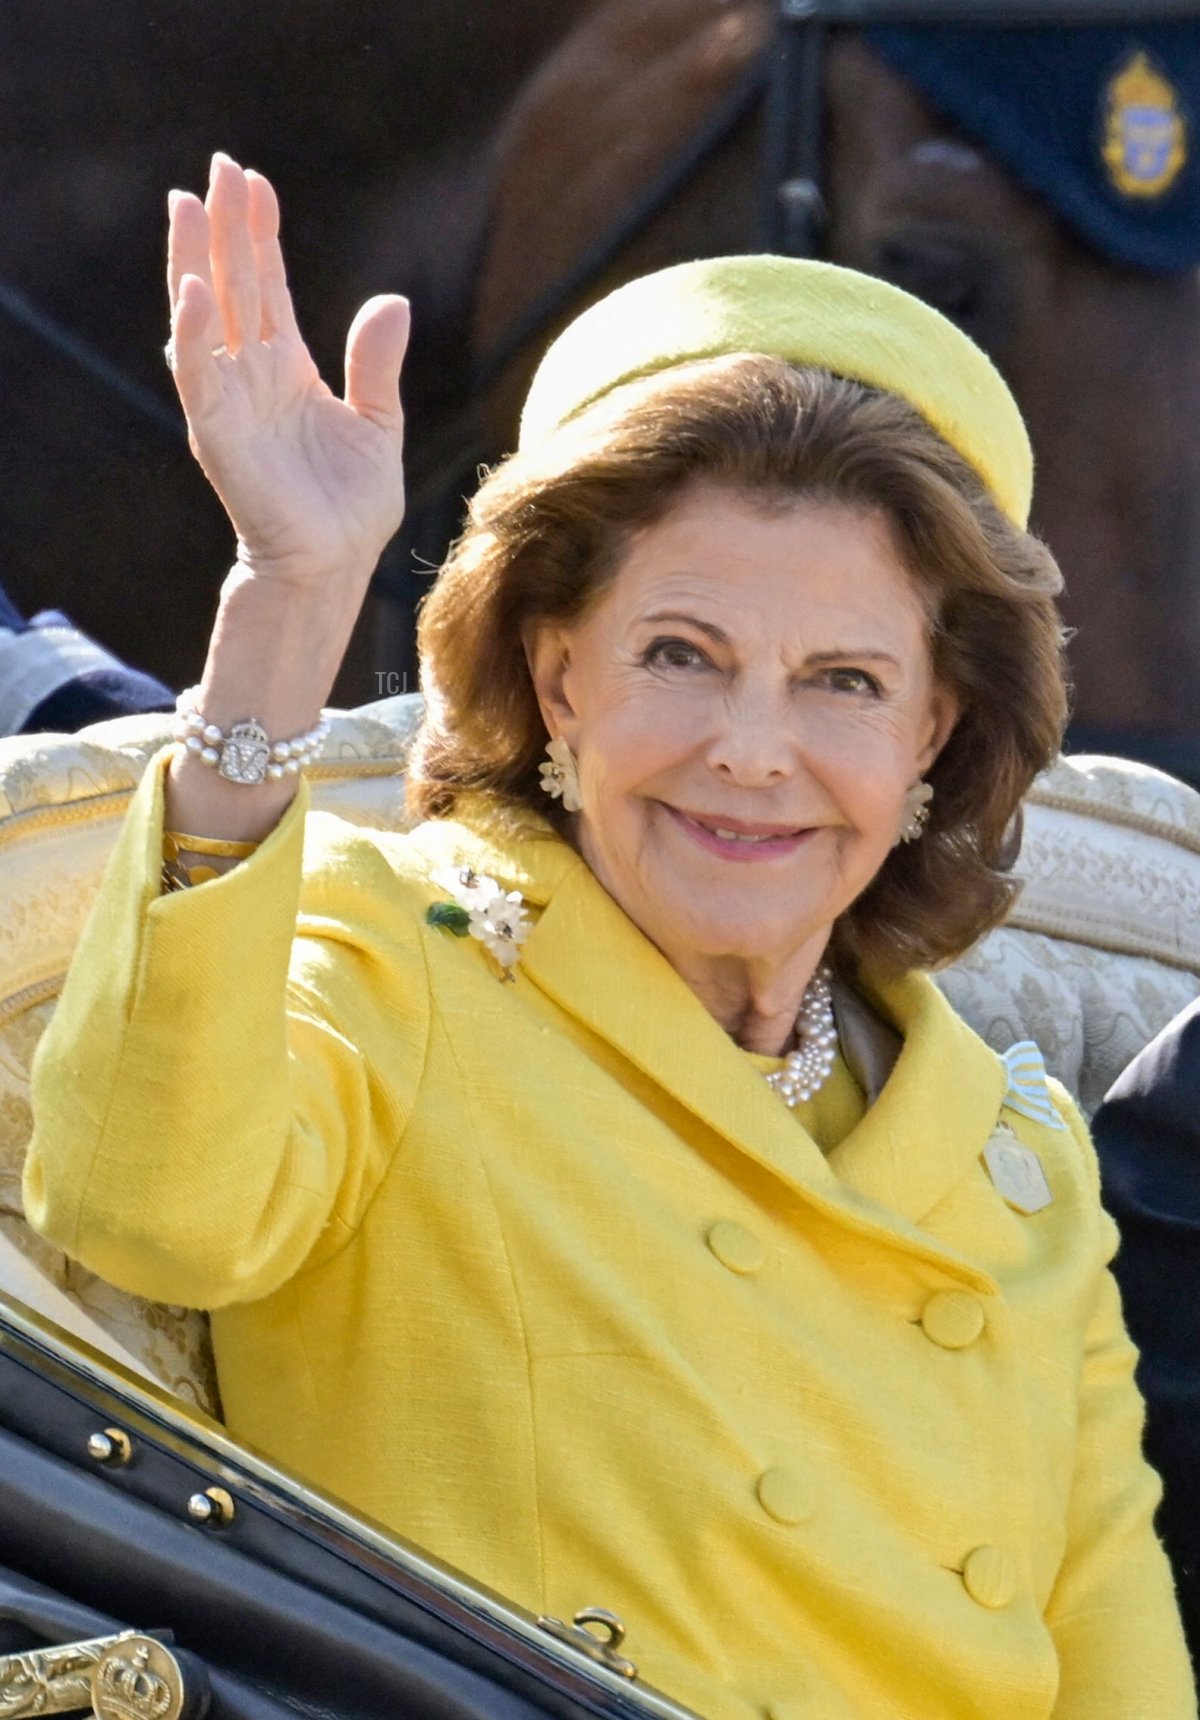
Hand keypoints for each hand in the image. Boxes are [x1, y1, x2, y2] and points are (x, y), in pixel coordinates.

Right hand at [167, 153, 410, 586]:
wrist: (334, 564)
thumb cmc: (352, 506)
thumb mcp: (379, 423)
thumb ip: (377, 364)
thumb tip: (392, 299)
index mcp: (289, 368)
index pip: (266, 286)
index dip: (260, 234)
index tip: (255, 181)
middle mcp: (252, 376)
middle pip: (233, 285)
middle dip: (224, 227)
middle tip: (217, 165)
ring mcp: (231, 400)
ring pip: (204, 317)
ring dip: (194, 261)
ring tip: (188, 205)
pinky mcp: (219, 433)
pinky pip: (198, 375)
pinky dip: (192, 333)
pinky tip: (193, 289)